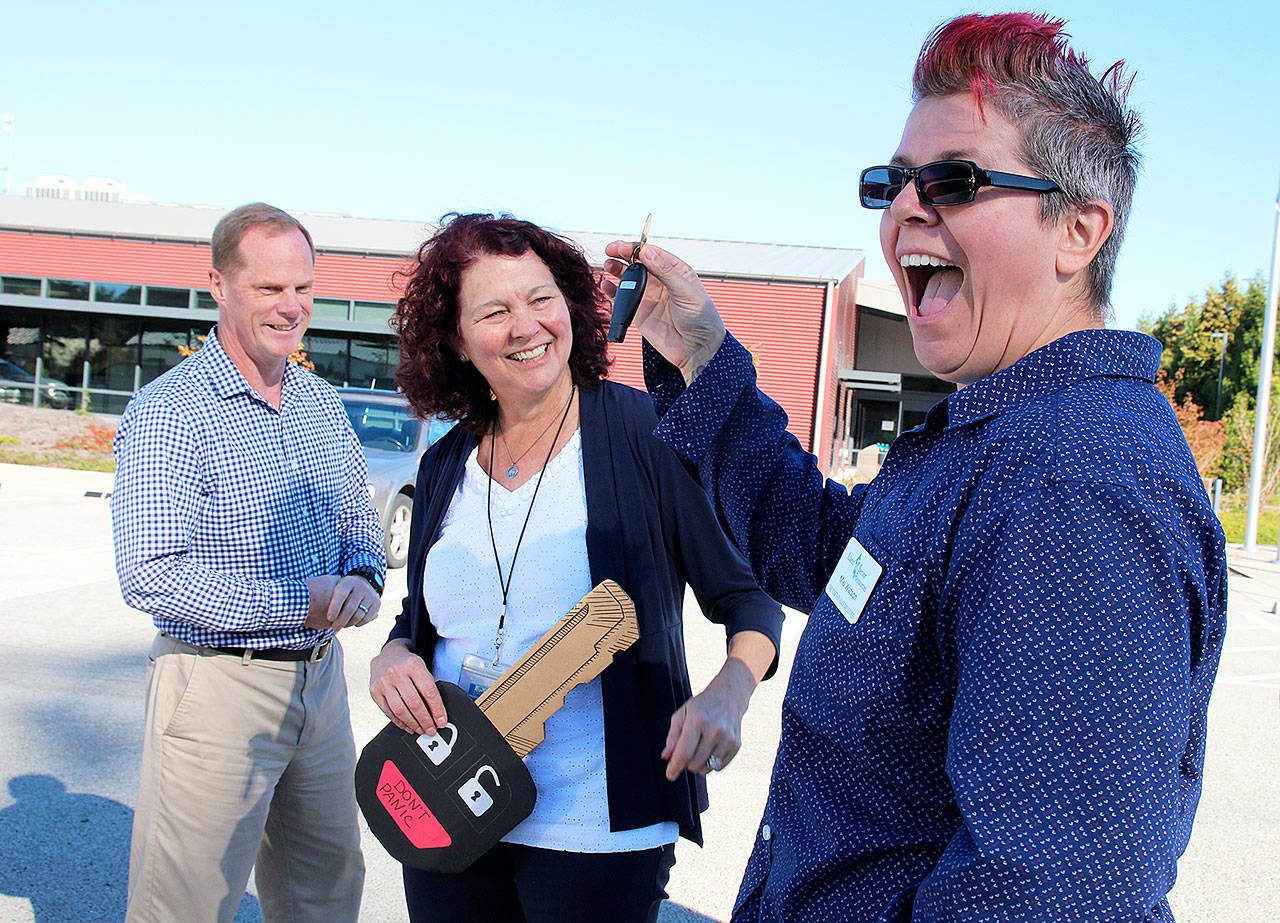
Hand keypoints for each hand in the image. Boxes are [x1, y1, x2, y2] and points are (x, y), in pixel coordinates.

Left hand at [304, 574, 380, 631]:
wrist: (364, 583)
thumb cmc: (342, 590)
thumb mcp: (334, 587)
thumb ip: (323, 595)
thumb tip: (306, 604)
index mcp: (347, 582)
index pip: (341, 594)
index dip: (334, 606)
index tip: (328, 618)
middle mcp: (360, 587)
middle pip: (350, 608)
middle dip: (340, 620)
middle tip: (333, 628)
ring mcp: (370, 594)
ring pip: (359, 615)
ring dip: (348, 624)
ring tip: (340, 626)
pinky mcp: (377, 603)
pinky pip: (367, 618)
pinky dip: (358, 623)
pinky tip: (352, 623)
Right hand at [370, 639, 448, 735]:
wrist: (388, 656)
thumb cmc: (408, 665)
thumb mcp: (422, 668)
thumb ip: (429, 687)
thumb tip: (438, 714)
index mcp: (413, 665)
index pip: (429, 691)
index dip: (437, 709)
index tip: (441, 721)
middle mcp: (396, 673)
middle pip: (414, 703)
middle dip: (425, 720)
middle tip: (432, 730)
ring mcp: (383, 682)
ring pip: (400, 710)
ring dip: (412, 724)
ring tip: (421, 729)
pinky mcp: (374, 691)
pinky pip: (388, 712)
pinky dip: (399, 722)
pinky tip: (408, 726)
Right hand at [601, 241, 726, 383]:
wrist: (697, 349)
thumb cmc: (700, 318)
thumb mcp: (687, 291)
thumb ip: (666, 271)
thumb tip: (647, 252)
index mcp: (676, 271)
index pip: (653, 253)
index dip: (637, 248)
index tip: (624, 247)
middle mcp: (661, 281)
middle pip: (638, 262)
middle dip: (623, 255)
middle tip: (610, 250)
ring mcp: (649, 296)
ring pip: (628, 278)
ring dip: (617, 270)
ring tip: (608, 265)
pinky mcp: (639, 312)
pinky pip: (622, 298)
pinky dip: (612, 291)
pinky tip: (605, 285)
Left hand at [662, 656, 756, 779]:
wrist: (729, 696)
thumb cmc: (701, 706)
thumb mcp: (682, 714)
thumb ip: (673, 736)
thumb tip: (667, 757)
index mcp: (698, 720)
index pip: (684, 751)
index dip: (675, 766)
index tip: (670, 775)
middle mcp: (715, 730)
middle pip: (694, 763)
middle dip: (686, 763)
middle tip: (686, 751)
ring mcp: (728, 738)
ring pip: (706, 769)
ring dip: (698, 765)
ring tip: (698, 749)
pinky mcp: (736, 745)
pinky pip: (718, 768)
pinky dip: (711, 764)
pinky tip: (710, 749)